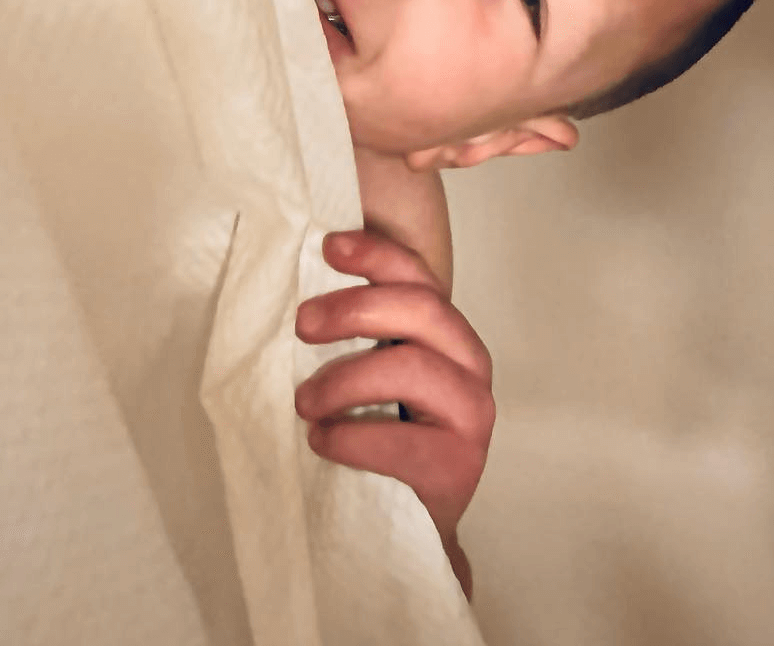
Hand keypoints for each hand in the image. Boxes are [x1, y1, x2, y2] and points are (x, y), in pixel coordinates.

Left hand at [294, 228, 493, 597]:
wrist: (412, 527)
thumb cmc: (386, 440)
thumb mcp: (376, 376)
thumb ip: (363, 335)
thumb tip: (302, 289)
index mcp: (448, 335)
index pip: (419, 277)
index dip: (376, 255)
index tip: (328, 246)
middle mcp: (470, 365)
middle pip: (420, 310)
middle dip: (354, 309)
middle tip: (302, 324)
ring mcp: (471, 414)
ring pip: (411, 368)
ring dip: (345, 379)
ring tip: (303, 401)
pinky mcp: (458, 466)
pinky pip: (400, 441)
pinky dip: (351, 436)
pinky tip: (322, 440)